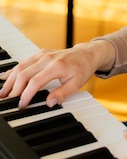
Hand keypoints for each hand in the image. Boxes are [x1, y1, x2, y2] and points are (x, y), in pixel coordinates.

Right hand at [0, 39, 114, 108]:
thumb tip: (49, 103)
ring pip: (21, 66)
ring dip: (10, 80)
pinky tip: (4, 77)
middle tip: (7, 101)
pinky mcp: (40, 54)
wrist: (87, 54)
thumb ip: (62, 94)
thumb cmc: (82, 68)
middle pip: (24, 73)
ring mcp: (43, 55)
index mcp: (56, 66)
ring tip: (2, 93)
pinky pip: (24, 62)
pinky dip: (13, 70)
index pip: (35, 82)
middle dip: (13, 89)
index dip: (26, 94)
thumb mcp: (77, 84)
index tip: (21, 105)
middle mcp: (47, 59)